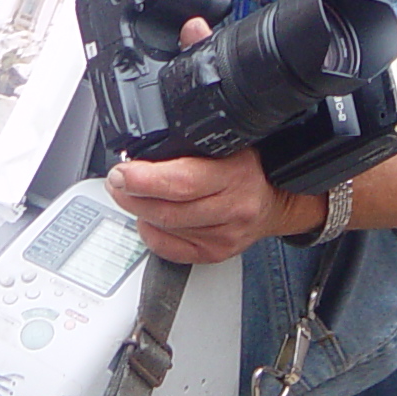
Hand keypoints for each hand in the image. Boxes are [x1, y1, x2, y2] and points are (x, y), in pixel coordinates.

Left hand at [106, 147, 320, 263]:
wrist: (279, 198)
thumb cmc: (252, 166)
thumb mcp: (230, 142)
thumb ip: (193, 142)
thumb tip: (146, 143)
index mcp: (235, 174)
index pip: (181, 182)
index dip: (143, 179)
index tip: (122, 171)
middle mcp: (232, 209)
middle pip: (167, 209)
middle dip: (131, 194)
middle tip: (117, 180)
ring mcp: (224, 236)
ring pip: (165, 228)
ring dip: (137, 211)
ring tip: (128, 194)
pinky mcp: (215, 253)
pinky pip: (170, 249)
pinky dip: (151, 234)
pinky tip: (147, 219)